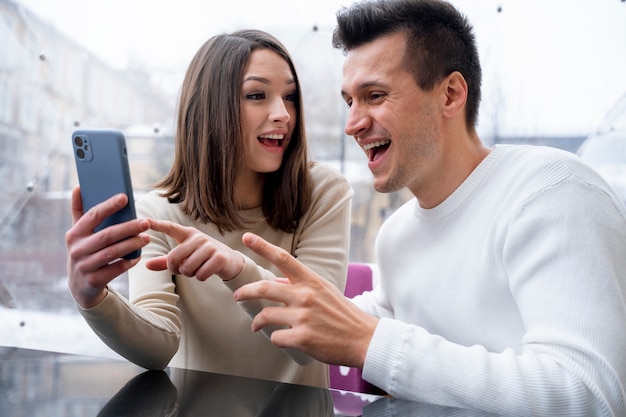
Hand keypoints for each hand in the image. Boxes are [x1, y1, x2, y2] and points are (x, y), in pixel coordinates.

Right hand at [65, 186, 149, 307]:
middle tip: (146, 222)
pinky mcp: (94, 281)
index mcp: (74, 234)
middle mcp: (77, 249)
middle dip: (129, 228)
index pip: (92, 216)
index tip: (125, 197)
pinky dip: (129, 262)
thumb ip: (79, 211)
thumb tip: (79, 186)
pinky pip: (116, 269)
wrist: (79, 285)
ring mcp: (84, 266)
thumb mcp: (78, 233)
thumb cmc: (84, 251)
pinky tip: (138, 256)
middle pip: (107, 235)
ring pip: (112, 252)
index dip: (108, 206)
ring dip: (132, 244)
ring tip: (146, 238)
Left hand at [145, 219, 244, 280]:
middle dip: (176, 269)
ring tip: (197, 269)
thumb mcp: (185, 256)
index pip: (171, 228)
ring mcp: (210, 246)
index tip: (146, 221)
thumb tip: (146, 265)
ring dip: (190, 274)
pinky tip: (207, 271)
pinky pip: (200, 274)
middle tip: (183, 269)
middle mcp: (198, 237)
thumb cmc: (202, 257)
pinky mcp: (219, 258)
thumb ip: (166, 261)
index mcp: (188, 234)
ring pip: (187, 268)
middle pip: (173, 258)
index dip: (158, 225)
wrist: (229, 261)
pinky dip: (201, 277)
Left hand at [233, 232, 378, 367]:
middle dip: (245, 292)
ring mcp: (303, 317)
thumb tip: (277, 283)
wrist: (364, 338)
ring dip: (257, 322)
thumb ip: (301, 285)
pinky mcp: (302, 338)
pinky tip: (283, 339)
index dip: (262, 246)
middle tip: (237, 296)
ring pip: (265, 315)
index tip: (246, 238)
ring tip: (256, 325)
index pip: (282, 258)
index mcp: (311, 281)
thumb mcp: (325, 291)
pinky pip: (276, 337)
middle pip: (263, 288)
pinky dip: (276, 339)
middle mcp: (305, 296)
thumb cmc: (343, 314)